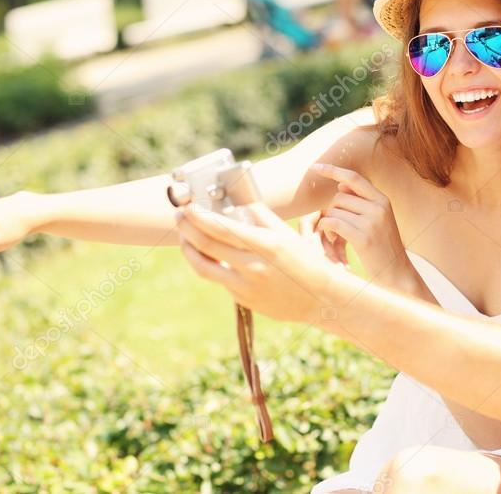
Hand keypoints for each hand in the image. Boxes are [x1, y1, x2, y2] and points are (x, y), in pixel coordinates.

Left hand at [175, 202, 363, 322]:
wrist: (322, 299)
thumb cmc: (306, 261)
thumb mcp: (286, 234)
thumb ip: (261, 216)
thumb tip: (237, 201)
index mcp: (266, 245)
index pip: (222, 228)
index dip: (199, 217)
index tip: (188, 206)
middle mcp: (254, 267)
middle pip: (208, 246)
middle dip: (187, 229)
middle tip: (179, 217)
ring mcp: (247, 287)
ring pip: (205, 267)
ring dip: (190, 250)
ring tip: (185, 238)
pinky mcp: (244, 301)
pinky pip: (221, 280)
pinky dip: (211, 265)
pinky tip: (210, 255)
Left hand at [309, 163, 410, 283]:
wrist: (398, 274)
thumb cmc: (384, 247)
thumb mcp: (378, 220)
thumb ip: (362, 201)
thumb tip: (340, 183)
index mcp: (383, 200)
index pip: (354, 177)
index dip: (333, 170)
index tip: (315, 166)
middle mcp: (379, 207)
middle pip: (340, 196)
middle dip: (332, 210)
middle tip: (335, 228)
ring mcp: (372, 222)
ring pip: (335, 210)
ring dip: (330, 223)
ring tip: (336, 238)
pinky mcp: (363, 237)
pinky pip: (333, 223)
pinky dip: (327, 229)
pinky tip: (332, 240)